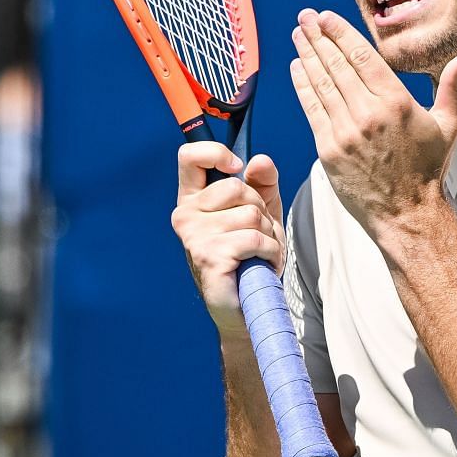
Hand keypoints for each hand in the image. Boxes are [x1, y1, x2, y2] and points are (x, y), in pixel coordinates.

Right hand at [171, 141, 284, 334]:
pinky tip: (262, 264)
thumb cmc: (250, 256)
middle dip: (261, 210)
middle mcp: (186, 215)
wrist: (247, 304)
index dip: (216, 153)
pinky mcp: (209, 257)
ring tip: (260, 252)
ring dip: (269, 235)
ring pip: (251, 214)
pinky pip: (255, 239)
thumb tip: (259, 160)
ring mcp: (194, 237)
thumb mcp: (262, 211)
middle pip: (237, 187)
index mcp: (193, 198)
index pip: (190, 156)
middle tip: (258, 234)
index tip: (236, 167)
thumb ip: (263, 183)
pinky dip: (270, 252)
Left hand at [287, 8, 456, 240]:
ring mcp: (345, 131)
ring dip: (306, 55)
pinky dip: (302, 85)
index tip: (326, 17)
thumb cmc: (428, 169)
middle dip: (318, 37)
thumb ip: (454, 88)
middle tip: (306, 17)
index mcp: (396, 102)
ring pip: (321, 83)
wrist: (406, 213)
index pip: (360, 56)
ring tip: (299, 34)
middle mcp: (368, 113)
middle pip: (336, 64)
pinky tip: (296, 68)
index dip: (340, 33)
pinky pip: (311, 109)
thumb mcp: (449, 126)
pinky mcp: (329, 149)